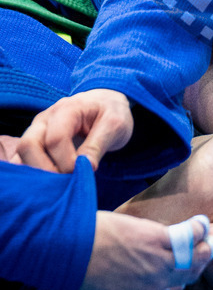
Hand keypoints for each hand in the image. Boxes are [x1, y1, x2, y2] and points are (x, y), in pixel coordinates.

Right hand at [14, 89, 133, 172]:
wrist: (106, 103)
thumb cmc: (111, 112)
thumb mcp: (115, 125)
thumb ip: (98, 145)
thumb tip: (85, 168)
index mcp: (67, 109)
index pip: (55, 139)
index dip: (66, 162)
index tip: (82, 173)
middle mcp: (45, 118)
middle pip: (28, 145)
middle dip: (44, 170)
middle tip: (66, 183)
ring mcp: (36, 130)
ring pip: (21, 154)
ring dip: (36, 174)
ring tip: (60, 185)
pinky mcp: (34, 143)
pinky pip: (23, 160)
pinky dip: (32, 174)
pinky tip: (51, 184)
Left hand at [70, 211, 212, 289]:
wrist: (73, 251)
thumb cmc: (77, 279)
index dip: (171, 287)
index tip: (170, 277)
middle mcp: (156, 286)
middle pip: (187, 279)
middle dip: (195, 269)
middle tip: (198, 256)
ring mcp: (161, 262)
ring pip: (195, 260)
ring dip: (204, 250)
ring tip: (206, 239)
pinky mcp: (159, 238)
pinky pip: (189, 236)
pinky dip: (198, 230)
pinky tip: (201, 223)